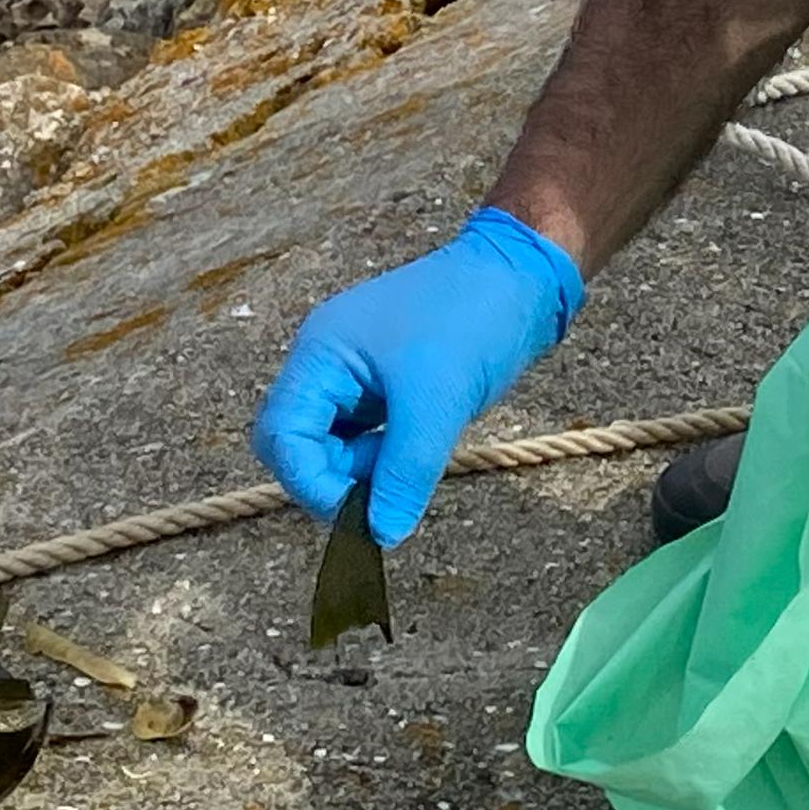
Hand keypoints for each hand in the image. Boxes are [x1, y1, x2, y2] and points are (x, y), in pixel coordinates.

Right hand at [249, 206, 584, 545]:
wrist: (525, 274)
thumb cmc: (476, 318)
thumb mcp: (438, 401)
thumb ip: (403, 472)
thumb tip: (380, 535)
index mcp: (321, 354)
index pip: (283, 436)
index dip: (311, 483)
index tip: (357, 515)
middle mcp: (326, 364)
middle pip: (298, 445)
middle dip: (334, 479)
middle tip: (384, 497)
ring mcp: (355, 375)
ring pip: (334, 445)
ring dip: (364, 470)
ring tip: (414, 460)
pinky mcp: (385, 386)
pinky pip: (365, 436)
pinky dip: (385, 456)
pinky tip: (418, 453)